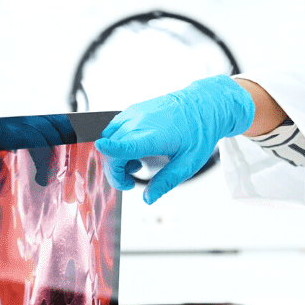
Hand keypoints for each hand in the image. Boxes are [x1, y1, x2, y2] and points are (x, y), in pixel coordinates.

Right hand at [93, 75, 256, 203]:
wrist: (204, 105)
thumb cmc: (199, 133)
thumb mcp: (188, 164)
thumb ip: (166, 182)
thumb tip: (147, 199)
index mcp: (154, 136)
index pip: (126, 143)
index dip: (111, 149)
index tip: (101, 149)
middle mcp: (140, 121)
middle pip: (111, 148)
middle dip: (114, 171)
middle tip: (130, 182)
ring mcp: (134, 113)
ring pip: (108, 138)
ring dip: (115, 157)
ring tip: (136, 164)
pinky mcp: (132, 109)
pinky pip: (114, 128)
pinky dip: (116, 143)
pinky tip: (134, 150)